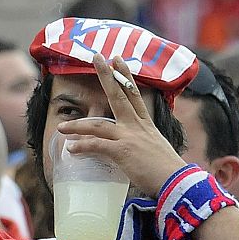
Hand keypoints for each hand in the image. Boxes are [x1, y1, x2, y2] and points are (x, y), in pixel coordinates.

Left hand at [56, 53, 187, 196]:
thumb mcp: (154, 151)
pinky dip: (82, 146)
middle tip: (96, 56)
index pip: (134, 95)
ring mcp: (130, 137)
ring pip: (98, 125)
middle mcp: (137, 126)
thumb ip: (141, 147)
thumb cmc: (166, 172)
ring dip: (78, 126)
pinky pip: (97, 146)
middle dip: (106, 76)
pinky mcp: (123, 151)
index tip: (118, 60)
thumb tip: (133, 153)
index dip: (126, 77)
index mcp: (146, 125)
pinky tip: (71, 149)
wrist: (176, 183)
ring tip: (62, 127)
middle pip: (119, 95)